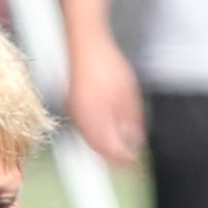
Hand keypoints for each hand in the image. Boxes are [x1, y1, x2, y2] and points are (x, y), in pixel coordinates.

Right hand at [64, 34, 145, 166]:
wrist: (82, 42)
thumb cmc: (104, 61)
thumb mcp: (127, 90)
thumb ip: (131, 118)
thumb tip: (135, 138)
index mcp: (94, 115)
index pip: (110, 149)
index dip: (124, 160)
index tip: (135, 165)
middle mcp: (80, 118)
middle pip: (98, 149)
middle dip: (114, 160)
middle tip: (130, 166)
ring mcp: (73, 113)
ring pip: (89, 141)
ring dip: (105, 151)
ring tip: (122, 155)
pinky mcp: (72, 107)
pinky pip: (84, 130)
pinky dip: (97, 139)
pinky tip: (108, 138)